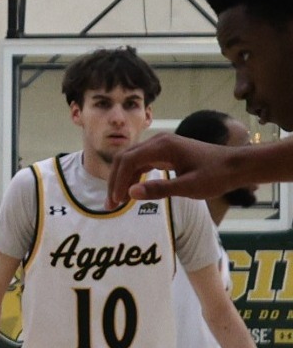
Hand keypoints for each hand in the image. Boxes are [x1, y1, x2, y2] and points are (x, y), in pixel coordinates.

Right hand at [108, 134, 242, 205]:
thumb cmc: (216, 176)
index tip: (116, 203)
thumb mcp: (189, 187)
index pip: (128, 161)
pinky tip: (132, 192)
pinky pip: (141, 162)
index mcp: (163, 147)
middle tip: (111, 205)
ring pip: (131, 160)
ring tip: (118, 202)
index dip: (117, 182)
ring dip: (122, 180)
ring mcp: (162, 146)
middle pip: (125, 158)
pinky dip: (133, 177)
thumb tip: (130, 194)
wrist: (236, 166)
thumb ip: (159, 190)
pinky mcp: (165, 152)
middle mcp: (159, 142)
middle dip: (114, 181)